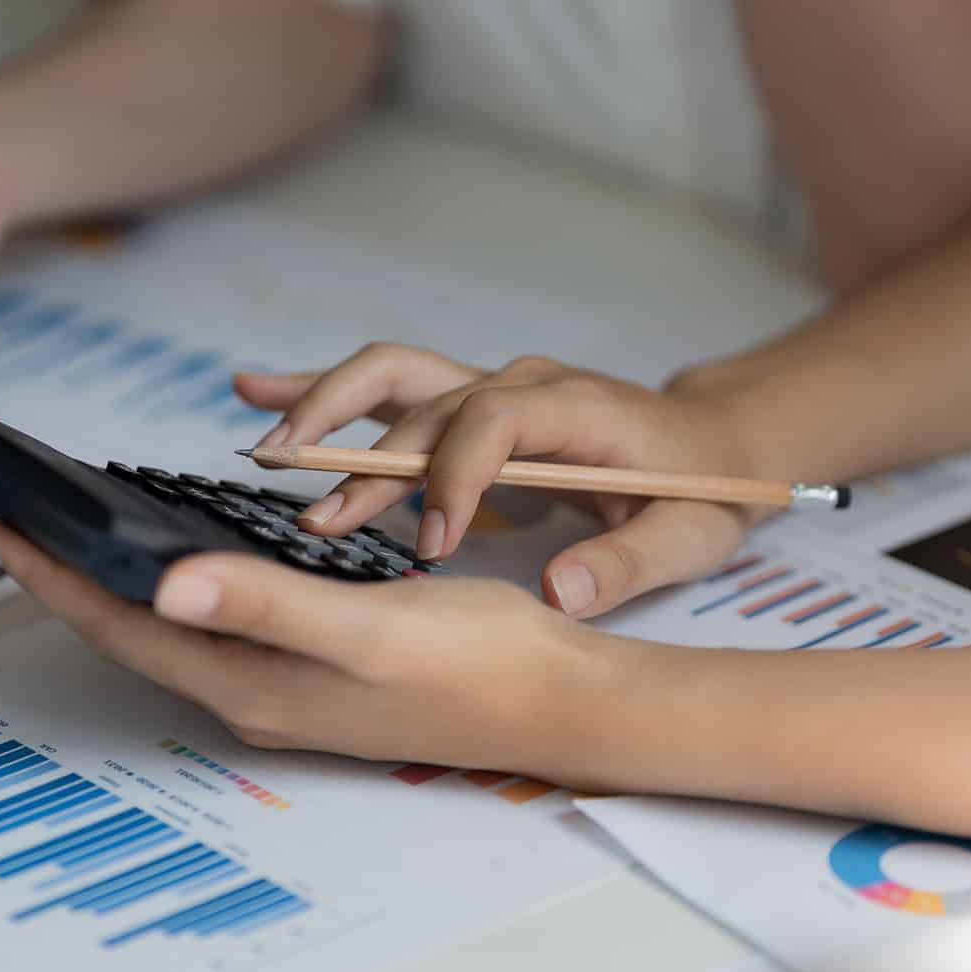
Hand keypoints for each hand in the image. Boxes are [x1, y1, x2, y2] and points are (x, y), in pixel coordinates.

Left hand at [0, 523, 634, 786]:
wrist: (556, 699)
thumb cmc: (473, 662)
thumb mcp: (364, 626)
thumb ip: (262, 604)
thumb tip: (159, 586)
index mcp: (250, 682)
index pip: (121, 625)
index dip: (51, 576)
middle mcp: (252, 691)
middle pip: (130, 630)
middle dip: (64, 578)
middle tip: (10, 524)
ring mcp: (282, 684)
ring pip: (170, 627)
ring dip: (113, 582)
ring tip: (70, 537)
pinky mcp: (313, 667)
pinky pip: (215, 622)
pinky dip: (176, 584)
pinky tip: (177, 559)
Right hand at [234, 344, 764, 617]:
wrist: (716, 443)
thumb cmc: (704, 492)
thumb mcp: (687, 537)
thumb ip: (625, 564)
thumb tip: (559, 593)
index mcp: (574, 408)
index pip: (494, 420)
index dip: (456, 477)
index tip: (433, 546)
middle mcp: (519, 382)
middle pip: (423, 398)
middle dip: (364, 458)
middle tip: (319, 523)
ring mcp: (486, 385)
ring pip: (389, 378)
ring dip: (321, 408)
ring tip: (264, 452)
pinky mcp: (465, 403)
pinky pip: (385, 386)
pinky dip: (320, 387)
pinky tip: (254, 391)